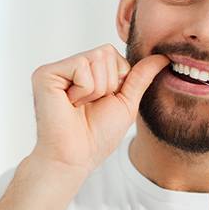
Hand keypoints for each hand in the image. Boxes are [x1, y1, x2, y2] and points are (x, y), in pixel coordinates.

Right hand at [31, 44, 168, 173]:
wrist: (76, 157)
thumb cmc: (97, 136)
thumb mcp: (126, 102)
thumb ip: (141, 77)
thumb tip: (163, 56)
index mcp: (85, 72)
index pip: (113, 54)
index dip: (117, 80)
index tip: (101, 102)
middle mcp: (69, 67)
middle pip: (106, 52)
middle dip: (108, 84)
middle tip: (89, 105)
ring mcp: (56, 69)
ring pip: (96, 58)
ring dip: (96, 89)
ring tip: (79, 106)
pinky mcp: (45, 74)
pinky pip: (81, 66)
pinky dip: (84, 90)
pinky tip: (70, 104)